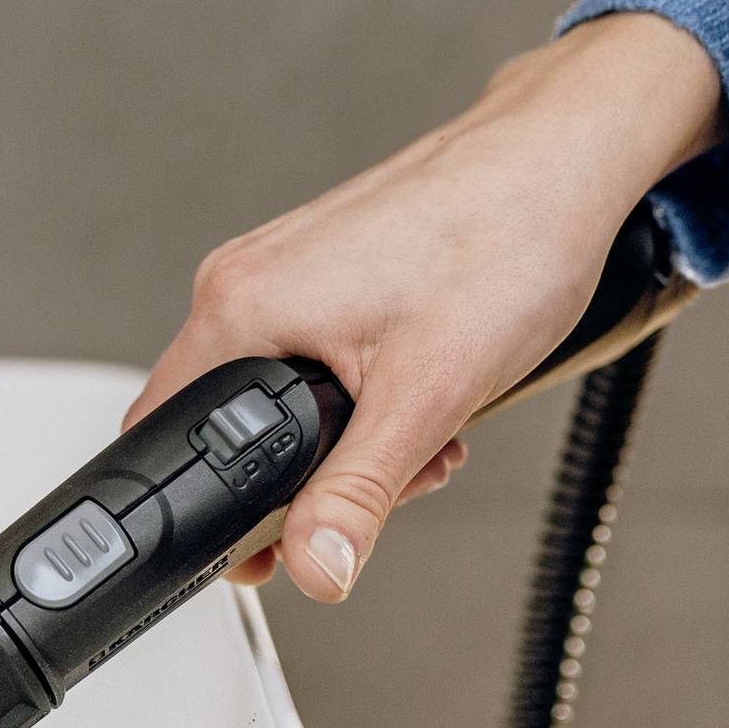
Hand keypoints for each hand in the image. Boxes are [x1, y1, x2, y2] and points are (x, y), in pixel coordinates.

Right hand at [124, 11, 723, 602]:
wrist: (563, 159)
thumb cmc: (504, 241)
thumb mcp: (426, 397)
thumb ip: (356, 493)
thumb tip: (315, 568)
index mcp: (240, 307)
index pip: (165, 435)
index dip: (213, 511)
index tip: (275, 547)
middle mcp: (245, 279)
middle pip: (229, 421)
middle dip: (313, 473)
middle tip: (394, 476)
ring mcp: (283, 266)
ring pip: (281, 389)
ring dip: (352, 433)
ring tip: (431, 422)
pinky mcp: (323, 263)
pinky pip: (314, 350)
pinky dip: (367, 387)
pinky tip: (428, 382)